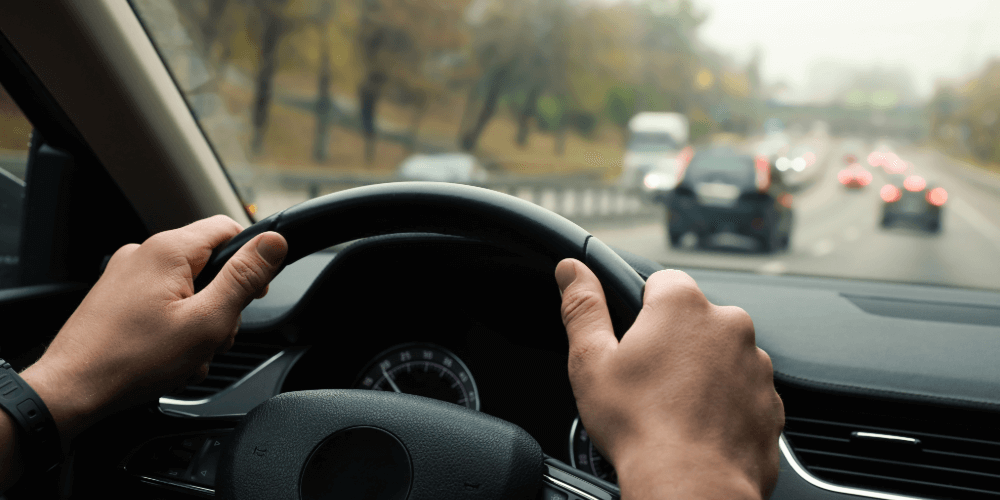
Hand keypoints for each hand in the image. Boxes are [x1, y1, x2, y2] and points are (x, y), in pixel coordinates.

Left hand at [20, 215, 287, 447]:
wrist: (71, 390)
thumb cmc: (133, 360)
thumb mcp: (208, 321)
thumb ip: (244, 279)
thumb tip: (273, 243)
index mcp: (168, 251)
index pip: (229, 229)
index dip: (251, 261)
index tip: (253, 295)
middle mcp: (143, 254)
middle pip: (208, 263)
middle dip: (222, 302)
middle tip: (215, 336)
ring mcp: (126, 275)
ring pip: (186, 287)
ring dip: (199, 320)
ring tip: (188, 354)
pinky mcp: (116, 298)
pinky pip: (162, 303)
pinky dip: (174, 327)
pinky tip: (169, 357)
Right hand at [555, 259, 782, 499]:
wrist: (692, 487)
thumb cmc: (640, 427)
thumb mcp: (591, 362)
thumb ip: (582, 307)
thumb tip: (571, 270)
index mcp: (683, 305)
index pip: (661, 282)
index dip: (641, 309)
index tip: (631, 340)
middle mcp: (729, 325)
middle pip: (693, 320)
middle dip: (673, 343)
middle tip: (647, 381)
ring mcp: (756, 364)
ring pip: (721, 356)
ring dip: (701, 373)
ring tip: (672, 410)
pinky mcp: (771, 402)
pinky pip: (743, 392)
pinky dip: (724, 404)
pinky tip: (698, 427)